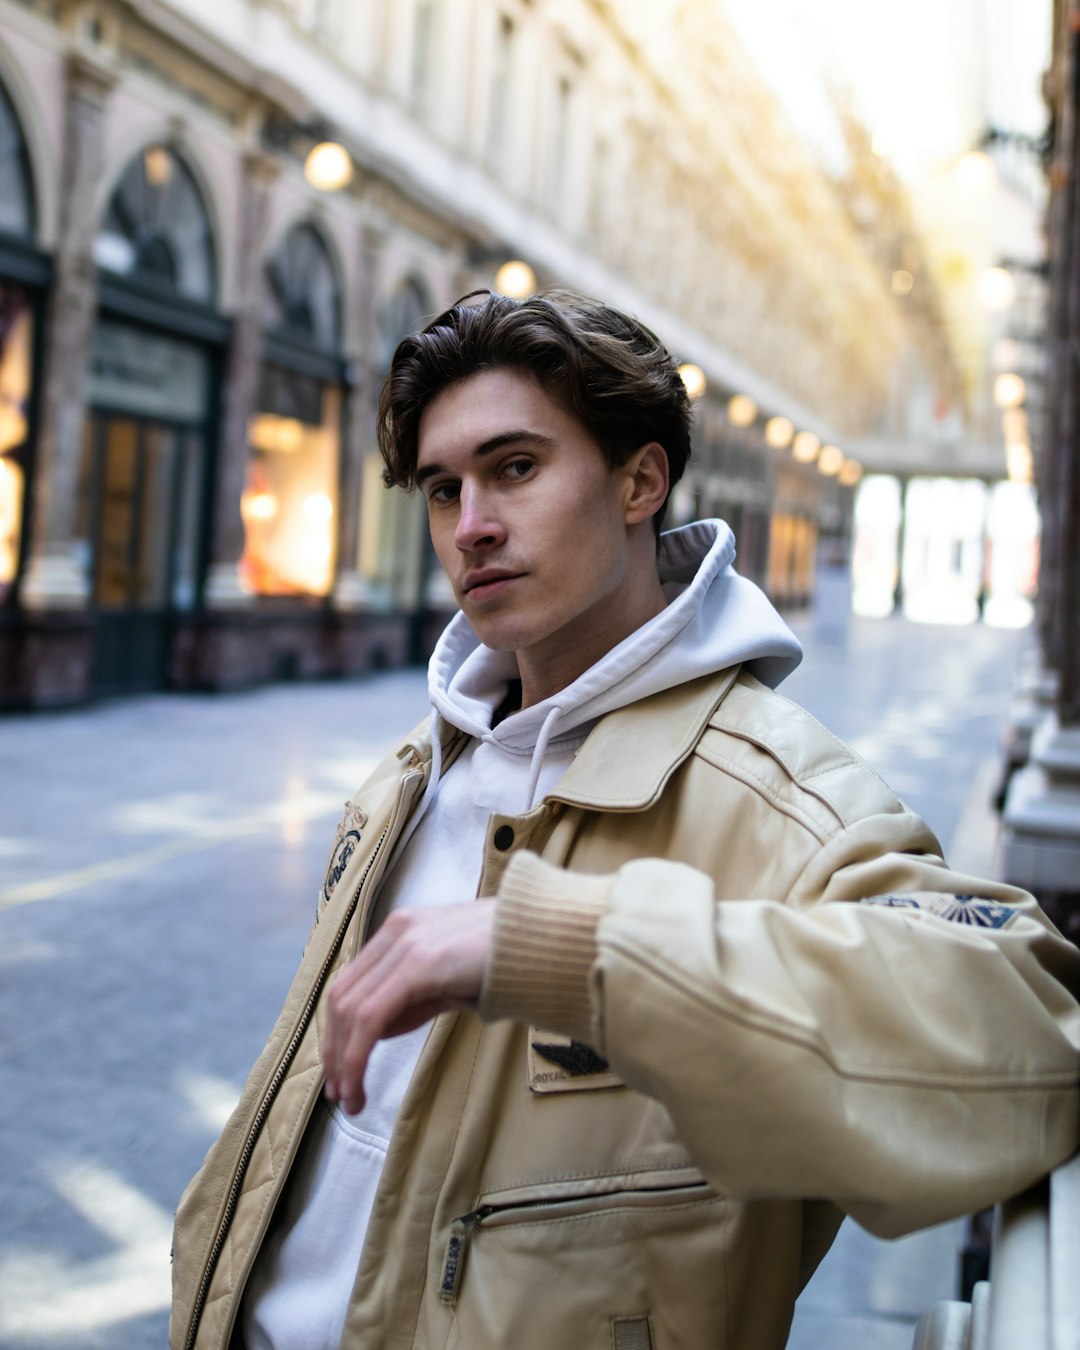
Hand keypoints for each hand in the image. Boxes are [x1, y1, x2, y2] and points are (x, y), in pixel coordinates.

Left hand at [322, 900, 495, 1113]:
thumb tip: (377, 1030)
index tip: (341, 1071)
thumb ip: (414, 997)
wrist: (548, 938)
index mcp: (402, 928)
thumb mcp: (452, 979)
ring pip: (350, 1010)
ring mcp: (406, 943)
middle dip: (335, 1050)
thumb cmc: (510, 960)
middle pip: (341, 996)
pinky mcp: (419, 963)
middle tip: (340, 1093)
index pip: (350, 983)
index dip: (337, 1031)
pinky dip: (356, 1056)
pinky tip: (359, 1084)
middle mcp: (397, 930)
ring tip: (351, 1098)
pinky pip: (371, 1017)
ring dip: (344, 1061)